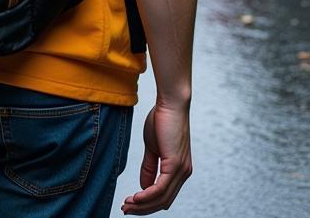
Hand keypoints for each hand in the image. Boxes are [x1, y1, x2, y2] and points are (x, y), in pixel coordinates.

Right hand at [122, 100, 191, 214]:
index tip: (129, 204)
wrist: (170, 102)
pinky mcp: (176, 164)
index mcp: (179, 169)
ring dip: (142, 205)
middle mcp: (183, 173)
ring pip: (162, 198)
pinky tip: (135, 198)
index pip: (164, 196)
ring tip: (127, 205)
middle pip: (163, 201)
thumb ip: (149, 167)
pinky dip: (146, 196)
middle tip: (125, 209)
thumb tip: (143, 187)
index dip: (147, 204)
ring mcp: (181, 169)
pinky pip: (160, 188)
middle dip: (143, 209)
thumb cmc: (162, 119)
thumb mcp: (153, 147)